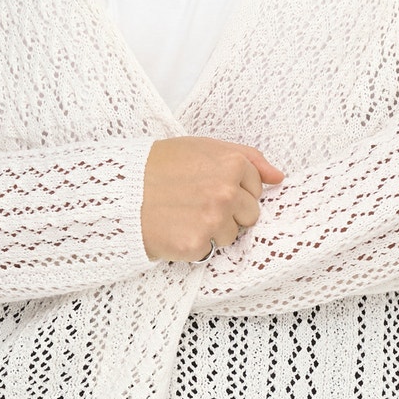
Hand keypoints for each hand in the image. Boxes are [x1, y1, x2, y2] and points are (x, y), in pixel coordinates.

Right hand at [141, 136, 284, 262]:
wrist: (118, 191)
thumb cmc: (158, 165)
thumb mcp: (203, 147)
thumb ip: (248, 158)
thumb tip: (279, 177)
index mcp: (231, 164)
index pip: (256, 188)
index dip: (232, 189)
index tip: (207, 185)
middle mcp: (226, 192)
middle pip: (250, 215)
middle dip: (228, 212)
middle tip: (195, 202)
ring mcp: (213, 220)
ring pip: (231, 235)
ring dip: (211, 230)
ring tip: (183, 215)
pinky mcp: (196, 244)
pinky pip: (209, 251)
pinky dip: (193, 245)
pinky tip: (174, 228)